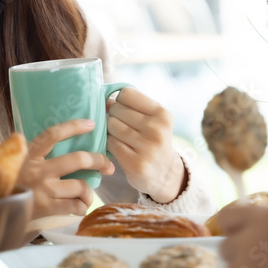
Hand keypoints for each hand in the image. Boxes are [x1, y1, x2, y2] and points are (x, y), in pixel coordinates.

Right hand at [16, 119, 114, 218]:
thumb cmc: (0, 185)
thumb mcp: (8, 162)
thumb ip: (23, 152)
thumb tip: (34, 140)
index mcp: (29, 154)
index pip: (54, 134)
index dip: (74, 127)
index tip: (91, 124)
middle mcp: (39, 169)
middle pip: (78, 159)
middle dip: (99, 161)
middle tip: (108, 166)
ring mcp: (44, 188)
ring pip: (81, 186)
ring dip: (89, 192)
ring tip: (87, 196)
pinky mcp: (47, 208)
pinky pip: (75, 206)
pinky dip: (82, 207)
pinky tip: (79, 208)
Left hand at [106, 88, 184, 203]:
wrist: (164, 174)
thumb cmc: (152, 140)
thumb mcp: (152, 119)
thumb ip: (131, 106)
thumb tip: (103, 99)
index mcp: (162, 114)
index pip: (126, 93)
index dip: (120, 101)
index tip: (125, 110)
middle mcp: (157, 129)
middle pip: (117, 109)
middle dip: (114, 116)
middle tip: (122, 126)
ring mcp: (147, 147)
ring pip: (111, 125)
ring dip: (110, 130)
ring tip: (120, 137)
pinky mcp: (135, 163)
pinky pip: (110, 143)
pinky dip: (109, 143)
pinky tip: (118, 147)